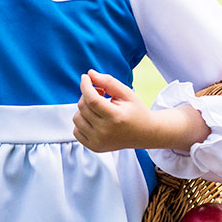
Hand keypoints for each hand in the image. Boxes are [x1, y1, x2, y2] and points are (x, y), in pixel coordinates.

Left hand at [73, 69, 210, 151]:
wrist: (144, 133)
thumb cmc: (136, 111)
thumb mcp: (126, 93)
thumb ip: (108, 81)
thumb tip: (89, 74)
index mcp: (115, 117)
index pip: (92, 99)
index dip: (86, 85)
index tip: (85, 77)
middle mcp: (105, 132)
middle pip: (83, 107)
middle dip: (88, 95)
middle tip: (101, 93)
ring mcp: (98, 141)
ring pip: (77, 118)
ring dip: (84, 109)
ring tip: (99, 107)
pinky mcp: (94, 147)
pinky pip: (76, 131)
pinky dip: (82, 122)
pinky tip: (95, 119)